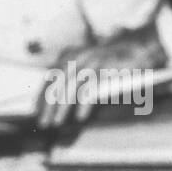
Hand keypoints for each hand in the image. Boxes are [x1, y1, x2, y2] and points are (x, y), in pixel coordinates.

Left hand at [36, 26, 166, 135]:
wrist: (136, 48)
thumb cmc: (110, 62)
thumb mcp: (87, 67)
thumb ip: (72, 79)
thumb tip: (55, 102)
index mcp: (69, 56)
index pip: (49, 78)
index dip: (41, 96)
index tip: (35, 112)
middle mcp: (77, 57)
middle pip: (57, 84)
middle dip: (48, 105)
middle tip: (44, 122)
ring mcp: (91, 61)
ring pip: (71, 86)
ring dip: (62, 106)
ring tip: (58, 122)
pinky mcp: (106, 67)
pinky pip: (91, 87)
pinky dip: (85, 103)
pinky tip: (80, 116)